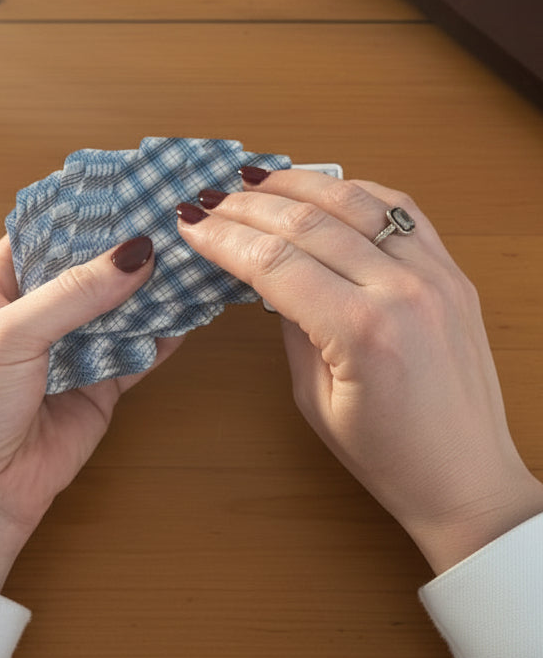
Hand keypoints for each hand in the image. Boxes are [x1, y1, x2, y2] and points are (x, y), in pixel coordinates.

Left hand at [0, 235, 182, 591]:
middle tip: (167, 217)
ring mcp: (66, 352)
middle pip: (85, 269)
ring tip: (186, 255)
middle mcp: (31, 316)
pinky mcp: (96, 388)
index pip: (39, 234)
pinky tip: (186, 312)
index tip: (123, 185)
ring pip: (114, 309)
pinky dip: (159, 335)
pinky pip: (134, 354)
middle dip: (121, 248)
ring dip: (146, 288)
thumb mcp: (9, 335)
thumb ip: (74, 292)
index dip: (78, 211)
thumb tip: (134, 252)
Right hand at [177, 169, 542, 573]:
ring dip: (298, 183)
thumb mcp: (313, 399)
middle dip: (248, 205)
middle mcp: (403, 289)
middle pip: (308, 222)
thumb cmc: (387, 456)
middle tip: (209, 198)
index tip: (190, 222)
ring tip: (254, 181)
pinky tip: (321, 190)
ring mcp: (436, 273)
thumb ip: (290, 324)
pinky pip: (400, 209)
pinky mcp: (453, 271)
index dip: (224, 237)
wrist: (468, 477)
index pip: (274, 261)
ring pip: (355, 200)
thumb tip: (266, 272)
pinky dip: (355, 190)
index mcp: (362, 332)